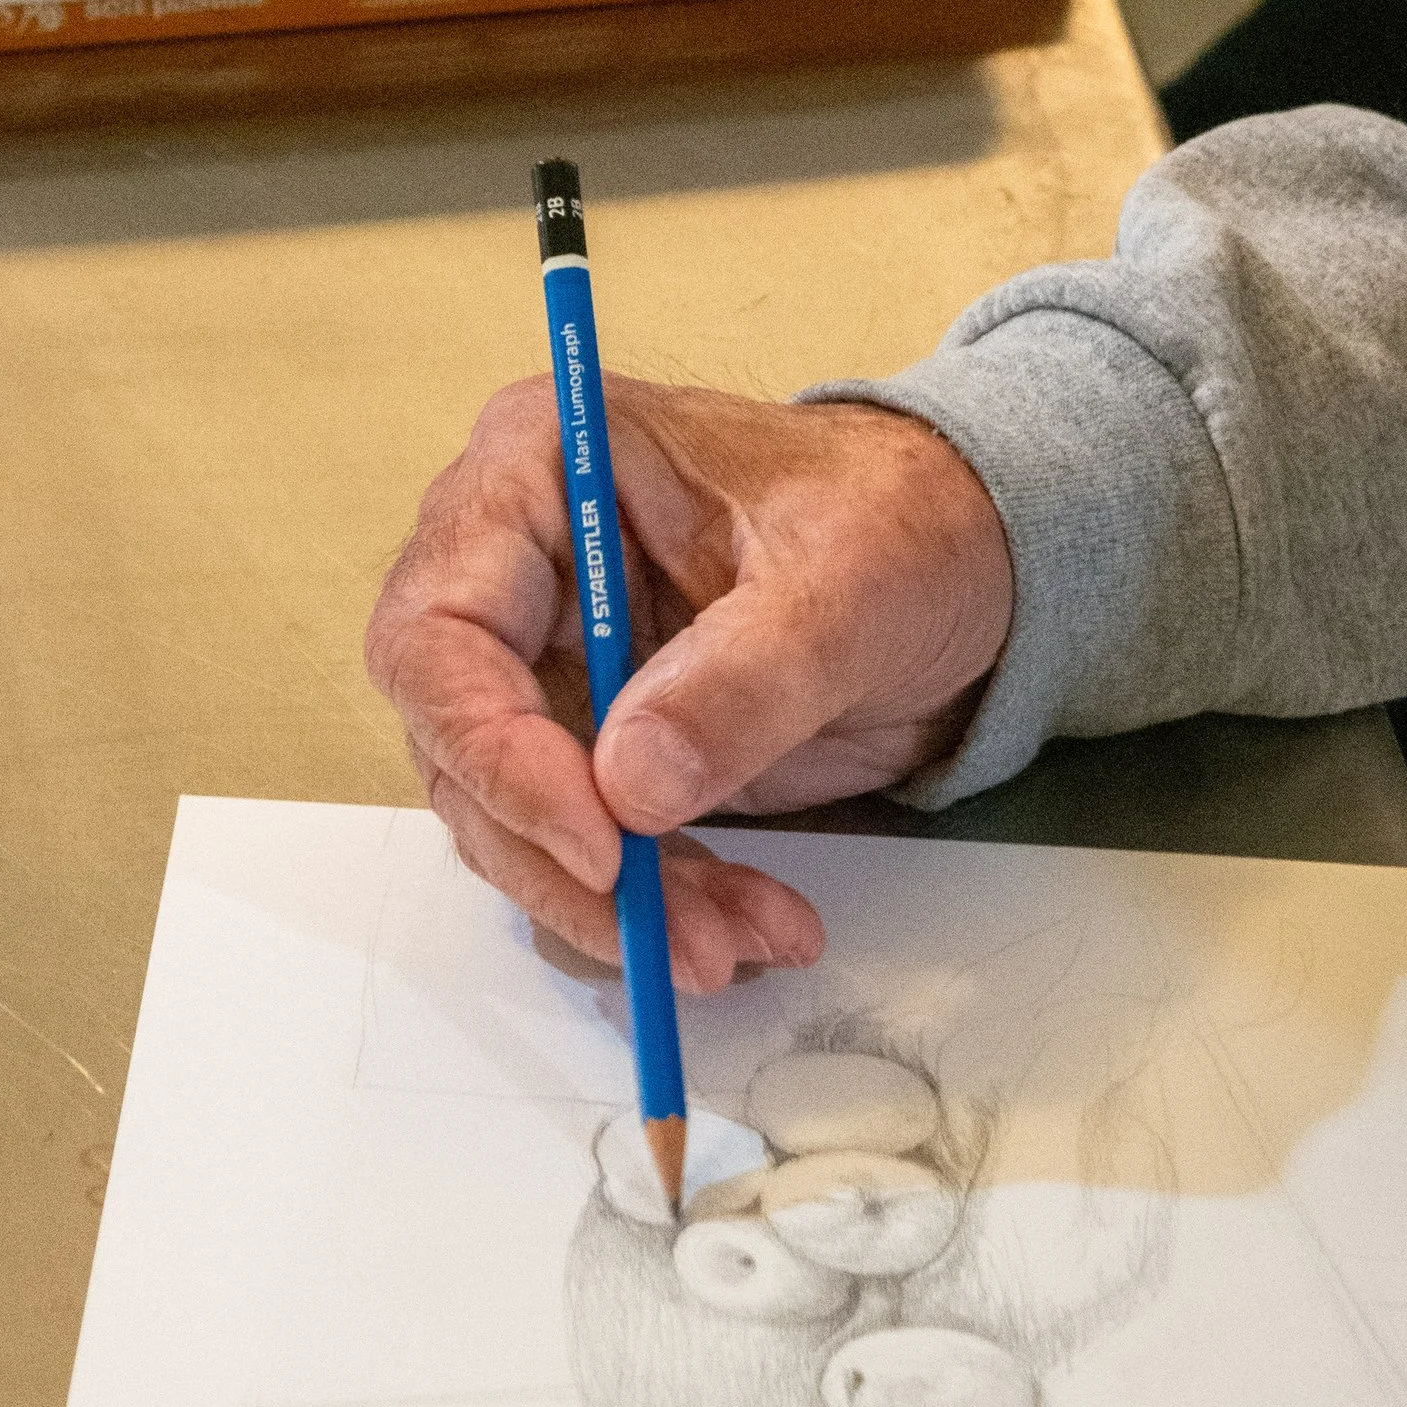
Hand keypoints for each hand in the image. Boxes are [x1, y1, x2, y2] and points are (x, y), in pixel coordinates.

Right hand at [367, 374, 1013, 989]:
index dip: (494, 747)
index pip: (441, 625)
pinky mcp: (592, 741)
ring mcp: (548, 656)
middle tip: (671, 934)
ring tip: (738, 939)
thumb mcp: (846, 583)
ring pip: (513, 816)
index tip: (600, 840)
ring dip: (615, 902)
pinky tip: (752, 923)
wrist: (965, 562)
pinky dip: (656, 906)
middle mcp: (516, 563)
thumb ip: (741, 679)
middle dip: (560, 854)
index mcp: (540, 467)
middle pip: (459, 739)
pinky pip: (584, 848)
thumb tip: (631, 788)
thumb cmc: (901, 522)